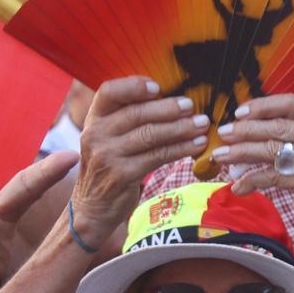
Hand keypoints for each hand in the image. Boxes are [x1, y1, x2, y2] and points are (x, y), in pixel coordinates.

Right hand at [70, 76, 209, 244]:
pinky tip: (196, 145)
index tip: (157, 87)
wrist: (92, 207)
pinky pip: (158, 156)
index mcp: (93, 119)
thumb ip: (126, 119)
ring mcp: (107, 155)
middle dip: (168, 108)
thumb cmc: (108, 167)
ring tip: (201, 124)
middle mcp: (96, 134)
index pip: (109, 91)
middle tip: (191, 106)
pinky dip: (180, 149)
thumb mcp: (107, 138)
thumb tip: (169, 99)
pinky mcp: (122, 175)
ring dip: (180, 128)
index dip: (134, 86)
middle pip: (136, 113)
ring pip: (150, 135)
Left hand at [210, 95, 293, 254]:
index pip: (290, 103)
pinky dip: (250, 180)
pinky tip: (238, 186)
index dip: (261, 106)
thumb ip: (288, 131)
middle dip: (244, 130)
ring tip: (220, 156)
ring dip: (240, 153)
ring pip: (270, 150)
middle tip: (223, 134)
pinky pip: (271, 176)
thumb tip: (242, 121)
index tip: (238, 113)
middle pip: (276, 127)